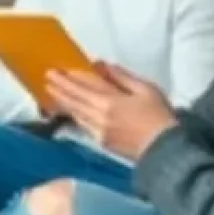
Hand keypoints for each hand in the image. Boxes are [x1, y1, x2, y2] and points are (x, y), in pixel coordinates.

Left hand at [43, 64, 175, 158]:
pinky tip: (72, 111)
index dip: (66, 80)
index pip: (81, 88)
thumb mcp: (145, 89)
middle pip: (74, 100)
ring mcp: (98, 131)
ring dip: (63, 102)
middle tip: (47, 79)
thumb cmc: (159, 116)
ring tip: (53, 93)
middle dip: (59, 89)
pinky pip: (83, 126)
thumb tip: (102, 65)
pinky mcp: (102, 143)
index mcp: (109, 102)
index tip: (54, 72)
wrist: (166, 149)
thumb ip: (122, 77)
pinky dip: (75, 115)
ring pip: (76, 114)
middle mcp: (99, 117)